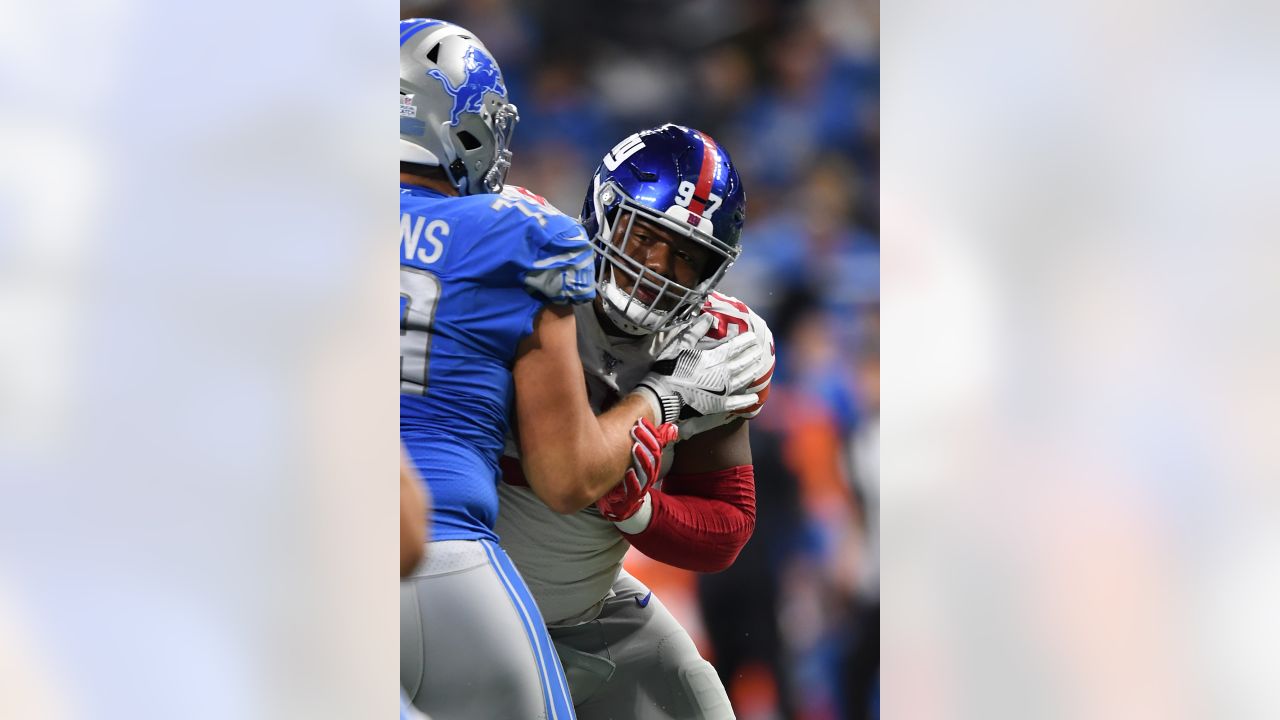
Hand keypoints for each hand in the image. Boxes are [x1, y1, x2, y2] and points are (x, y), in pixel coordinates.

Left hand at [596, 417, 677, 522]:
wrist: (623, 505)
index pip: (656, 444)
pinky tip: (628, 472)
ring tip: (635, 445)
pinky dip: (633, 481)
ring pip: (648, 470)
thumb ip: (642, 443)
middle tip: (636, 428)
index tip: (641, 420)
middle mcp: (649, 473)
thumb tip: (658, 426)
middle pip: (654, 454)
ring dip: (642, 457)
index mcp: (651, 462)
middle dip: (646, 439)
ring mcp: (643, 485)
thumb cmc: (628, 478)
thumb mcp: (635, 459)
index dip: (650, 432)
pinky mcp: (634, 497)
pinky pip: (636, 489)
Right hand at [636, 329, 764, 420]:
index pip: (736, 347)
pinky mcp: (719, 405)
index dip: (746, 341)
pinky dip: (747, 400)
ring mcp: (724, 390)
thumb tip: (708, 317)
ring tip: (758, 366)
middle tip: (759, 350)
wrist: (663, 395)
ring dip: (752, 372)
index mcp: (716, 357)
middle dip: (752, 355)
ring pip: (743, 379)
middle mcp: (724, 373)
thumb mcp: (681, 345)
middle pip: (743, 362)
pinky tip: (755, 397)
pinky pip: (738, 402)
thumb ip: (696, 330)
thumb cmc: (670, 367)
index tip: (753, 337)